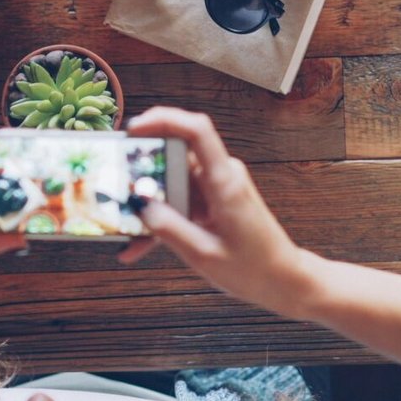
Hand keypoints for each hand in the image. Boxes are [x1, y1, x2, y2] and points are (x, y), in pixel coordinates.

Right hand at [117, 107, 306, 317]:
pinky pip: (181, 200)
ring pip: (173, 181)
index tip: (132, 130)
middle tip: (115, 190)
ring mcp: (218, 187)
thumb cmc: (253, 269)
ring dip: (149, 204)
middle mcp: (222, 176)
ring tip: (125, 233)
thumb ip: (168, 228)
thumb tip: (139, 205)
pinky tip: (139, 246)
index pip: (196, 130)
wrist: (284, 280)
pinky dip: (162, 218)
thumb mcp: (203, 254)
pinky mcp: (214, 200)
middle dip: (142, 171)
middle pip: (176, 155)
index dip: (163, 120)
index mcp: (224, 181)